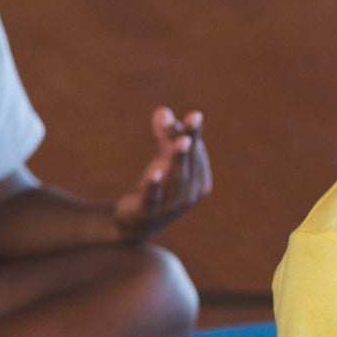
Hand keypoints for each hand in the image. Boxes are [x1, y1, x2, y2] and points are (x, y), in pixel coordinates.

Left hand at [113, 106, 211, 239]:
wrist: (136, 224)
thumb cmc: (158, 186)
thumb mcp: (163, 158)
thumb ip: (166, 133)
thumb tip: (163, 112)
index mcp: (200, 181)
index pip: (197, 154)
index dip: (192, 133)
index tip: (193, 116)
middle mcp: (190, 195)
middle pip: (189, 164)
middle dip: (191, 142)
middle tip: (195, 120)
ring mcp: (170, 206)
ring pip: (176, 179)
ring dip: (178, 159)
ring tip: (181, 141)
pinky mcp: (148, 212)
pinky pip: (152, 198)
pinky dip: (154, 185)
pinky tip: (154, 173)